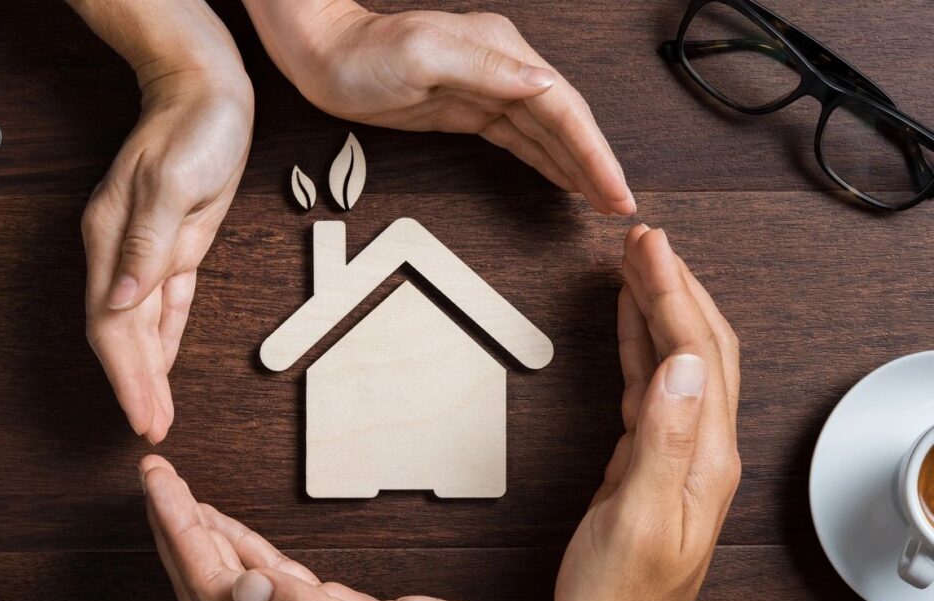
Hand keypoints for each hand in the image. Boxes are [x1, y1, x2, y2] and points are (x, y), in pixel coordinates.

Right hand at [71, 0, 253, 441]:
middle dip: (137, 386)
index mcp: (113, 240)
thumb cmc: (192, 130)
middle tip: (151, 430)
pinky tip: (166, 364)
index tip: (142, 416)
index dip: (126, 376)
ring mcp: (149, 251)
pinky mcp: (178, 247)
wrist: (207, 95)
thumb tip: (122, 300)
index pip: (113, 325)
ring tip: (157, 412)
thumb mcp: (173, 183)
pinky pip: (168, 304)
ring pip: (143, 326)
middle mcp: (124, 252)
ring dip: (150, 371)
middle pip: (124, 335)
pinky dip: (166, 338)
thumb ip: (148, 244)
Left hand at [140, 455, 552, 600]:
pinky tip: (233, 529)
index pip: (214, 582)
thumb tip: (243, 590)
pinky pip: (266, 575)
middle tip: (156, 477)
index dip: (179, 531)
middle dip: (174, 526)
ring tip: (178, 495)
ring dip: (199, 533)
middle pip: (208, 580)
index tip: (160, 485)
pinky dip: (242, 544)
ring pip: (231, 577)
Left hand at [244, 0, 633, 215]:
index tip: (615, 188)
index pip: (564, 108)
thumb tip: (543, 83)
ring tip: (603, 200)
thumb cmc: (363, 53)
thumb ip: (488, 68)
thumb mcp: (424, 53)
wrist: (323, 56)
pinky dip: (546, 160)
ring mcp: (488, 90)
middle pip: (565, 123)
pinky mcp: (470, 110)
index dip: (594, 152)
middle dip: (596, 165)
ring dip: (577, 167)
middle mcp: (503, 70)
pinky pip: (520, 139)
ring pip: (547, 134)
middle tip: (620, 205)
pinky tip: (563, 177)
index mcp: (502, 54)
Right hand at [554, 226, 740, 600]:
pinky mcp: (650, 456)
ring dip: (659, 303)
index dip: (670, 292)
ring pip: (676, 356)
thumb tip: (681, 363)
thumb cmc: (623, 595)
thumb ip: (664, 440)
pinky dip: (640, 341)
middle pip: (699, 342)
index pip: (695, 350)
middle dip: (673, 283)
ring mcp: (678, 449)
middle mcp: (701, 444)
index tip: (647, 246)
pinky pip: (650, 382)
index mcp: (704, 453)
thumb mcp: (640, 520)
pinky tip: (628, 323)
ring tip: (637, 263)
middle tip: (643, 239)